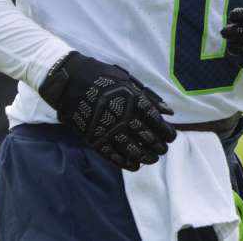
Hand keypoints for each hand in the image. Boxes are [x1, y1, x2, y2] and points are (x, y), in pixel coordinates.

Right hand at [38, 51, 176, 170]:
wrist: (70, 81)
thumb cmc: (102, 77)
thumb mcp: (127, 80)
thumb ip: (149, 97)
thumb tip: (168, 112)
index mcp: (133, 100)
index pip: (156, 121)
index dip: (166, 132)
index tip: (171, 137)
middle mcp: (122, 116)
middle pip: (146, 137)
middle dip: (158, 146)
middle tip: (162, 150)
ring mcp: (107, 129)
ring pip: (131, 149)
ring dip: (145, 156)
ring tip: (151, 159)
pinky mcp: (94, 138)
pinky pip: (112, 155)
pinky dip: (125, 162)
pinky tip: (134, 165)